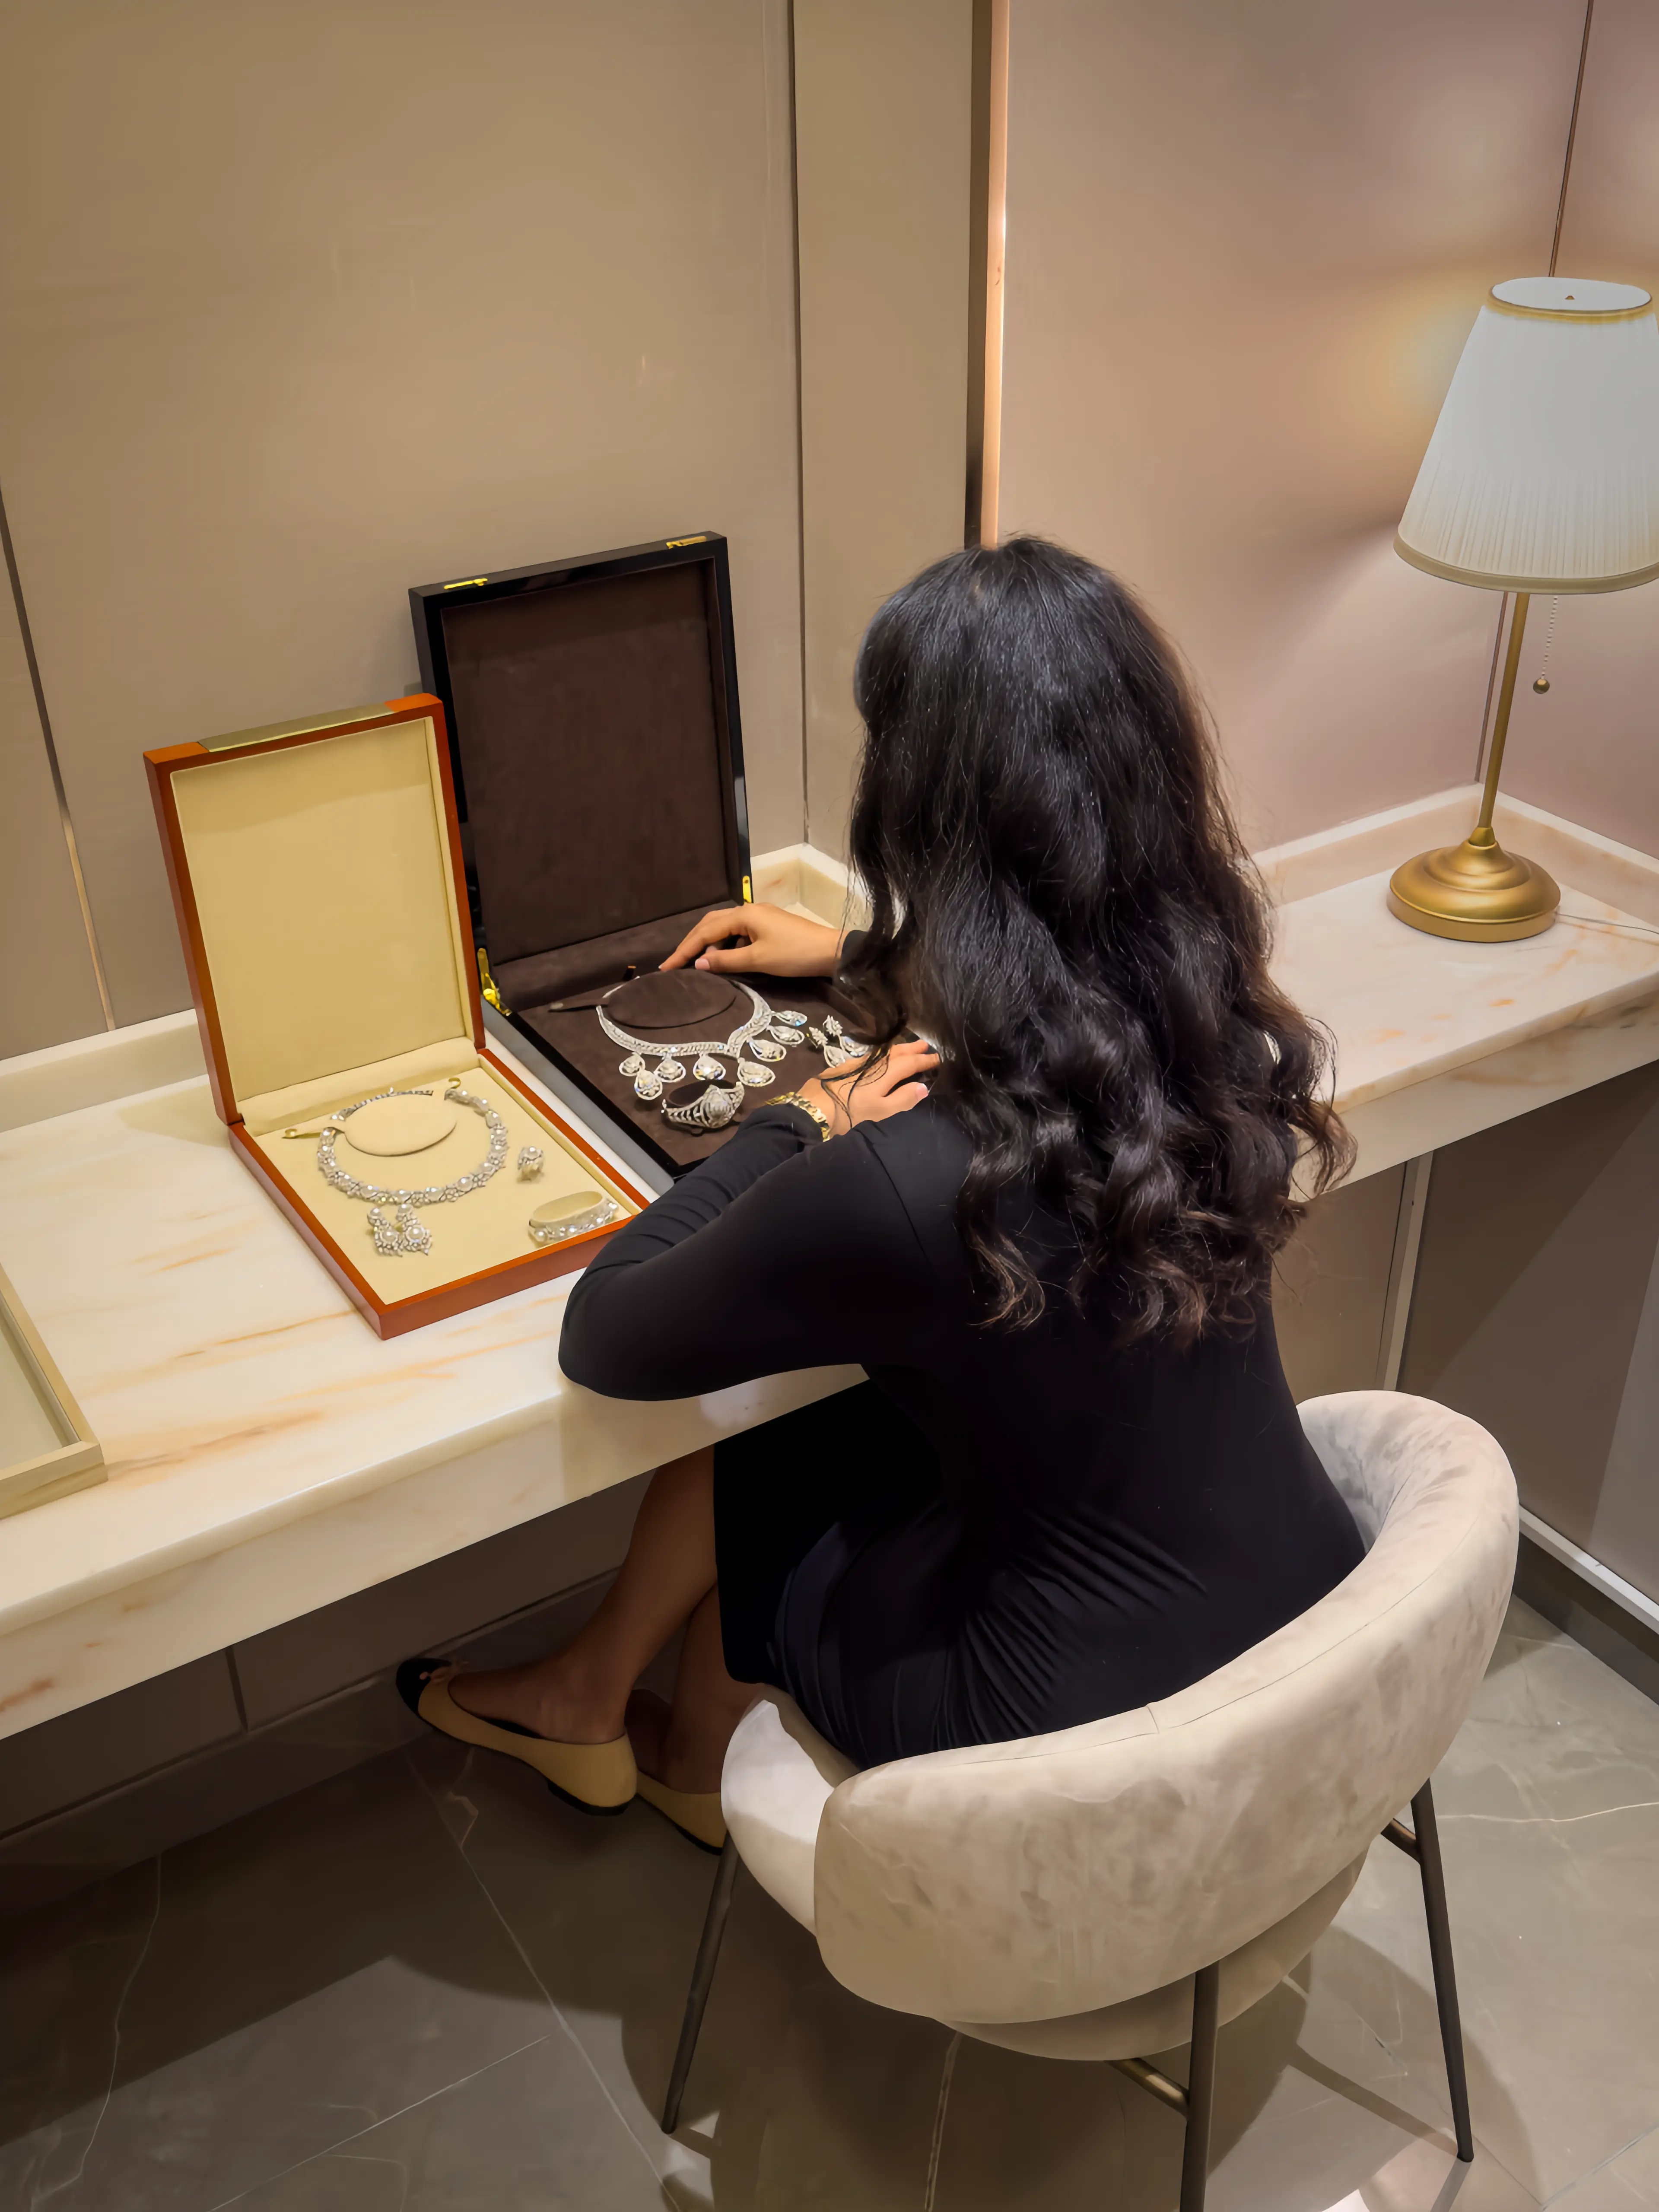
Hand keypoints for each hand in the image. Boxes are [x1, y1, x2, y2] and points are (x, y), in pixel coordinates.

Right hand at [661, 901, 844, 978]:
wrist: (831, 952)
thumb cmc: (795, 954)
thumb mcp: (758, 960)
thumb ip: (726, 961)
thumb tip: (699, 963)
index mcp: (744, 915)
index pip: (705, 932)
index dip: (684, 950)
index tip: (666, 966)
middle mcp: (749, 911)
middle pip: (711, 924)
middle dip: (692, 944)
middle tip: (676, 963)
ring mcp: (759, 918)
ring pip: (724, 929)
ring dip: (710, 946)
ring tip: (701, 966)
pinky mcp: (768, 927)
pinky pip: (738, 934)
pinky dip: (727, 947)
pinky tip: (725, 961)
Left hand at [798, 1040, 938, 1134]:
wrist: (813, 1108)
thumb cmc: (851, 1113)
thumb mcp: (881, 1112)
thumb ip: (903, 1099)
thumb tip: (923, 1086)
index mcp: (886, 1073)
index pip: (911, 1063)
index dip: (926, 1061)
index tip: (939, 1058)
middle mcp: (874, 1064)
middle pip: (897, 1053)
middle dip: (913, 1049)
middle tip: (926, 1045)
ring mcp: (858, 1063)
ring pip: (884, 1053)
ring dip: (898, 1049)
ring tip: (907, 1047)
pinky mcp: (845, 1067)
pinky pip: (871, 1056)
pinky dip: (882, 1055)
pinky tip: (879, 1058)